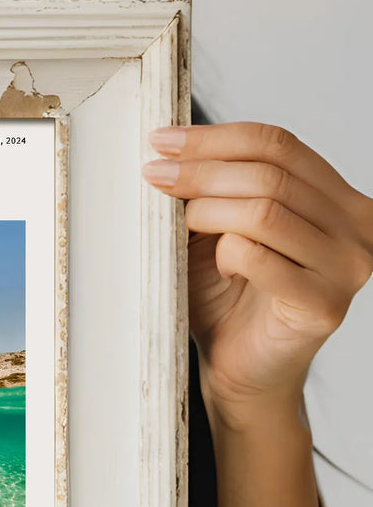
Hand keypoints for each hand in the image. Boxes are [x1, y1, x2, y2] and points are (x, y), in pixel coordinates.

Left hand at [142, 122, 372, 423]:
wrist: (240, 368)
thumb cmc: (228, 298)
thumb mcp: (217, 230)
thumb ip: (213, 189)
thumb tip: (168, 147)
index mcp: (337, 198)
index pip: (278, 143)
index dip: (214, 138)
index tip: (161, 140)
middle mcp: (356, 226)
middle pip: (270, 173)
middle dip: (201, 170)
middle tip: (153, 176)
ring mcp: (348, 266)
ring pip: (264, 210)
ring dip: (207, 211)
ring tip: (182, 226)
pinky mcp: (324, 305)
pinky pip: (257, 256)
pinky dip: (224, 256)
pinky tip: (219, 271)